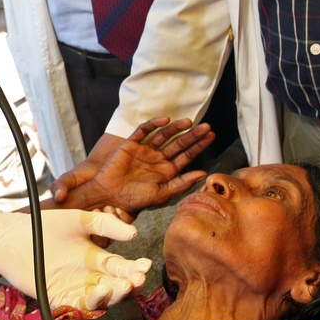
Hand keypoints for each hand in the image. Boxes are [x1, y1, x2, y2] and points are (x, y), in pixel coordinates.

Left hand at [0, 209, 152, 309]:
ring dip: (115, 296)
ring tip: (122, 286)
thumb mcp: (79, 220)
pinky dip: (92, 303)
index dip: (136, 268)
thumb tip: (133, 233)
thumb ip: (105, 225)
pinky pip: (81, 306)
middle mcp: (90, 277)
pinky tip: (99, 292)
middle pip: (117, 286)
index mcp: (97, 259)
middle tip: (136, 279)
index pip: (123, 268)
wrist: (14, 237)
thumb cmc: (46, 226)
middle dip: (130, 285)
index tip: (145, 265)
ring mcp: (77, 289)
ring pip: (103, 300)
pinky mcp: (61, 298)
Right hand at [54, 118, 214, 212]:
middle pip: (179, 144)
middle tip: (206, 127)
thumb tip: (203, 173)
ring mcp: (145, 150)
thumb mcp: (161, 194)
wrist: (108, 195)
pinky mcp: (132, 144)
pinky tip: (165, 121)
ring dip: (176, 128)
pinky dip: (153, 124)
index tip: (211, 137)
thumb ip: (181, 184)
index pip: (187, 155)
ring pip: (164, 135)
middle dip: (192, 136)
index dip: (199, 146)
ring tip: (188, 122)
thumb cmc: (134, 198)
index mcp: (167, 171)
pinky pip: (143, 131)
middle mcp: (158, 158)